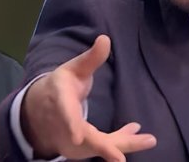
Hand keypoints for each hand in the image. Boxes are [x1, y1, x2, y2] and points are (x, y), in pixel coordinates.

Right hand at [21, 35, 156, 160]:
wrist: (39, 112)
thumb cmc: (60, 87)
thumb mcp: (73, 69)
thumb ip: (91, 58)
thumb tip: (105, 39)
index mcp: (59, 101)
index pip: (64, 113)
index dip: (71, 125)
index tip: (77, 138)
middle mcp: (64, 125)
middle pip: (84, 138)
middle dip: (103, 147)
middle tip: (119, 158)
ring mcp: (71, 140)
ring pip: (97, 146)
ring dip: (121, 145)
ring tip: (148, 139)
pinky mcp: (82, 148)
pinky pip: (103, 146)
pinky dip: (121, 143)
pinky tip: (142, 135)